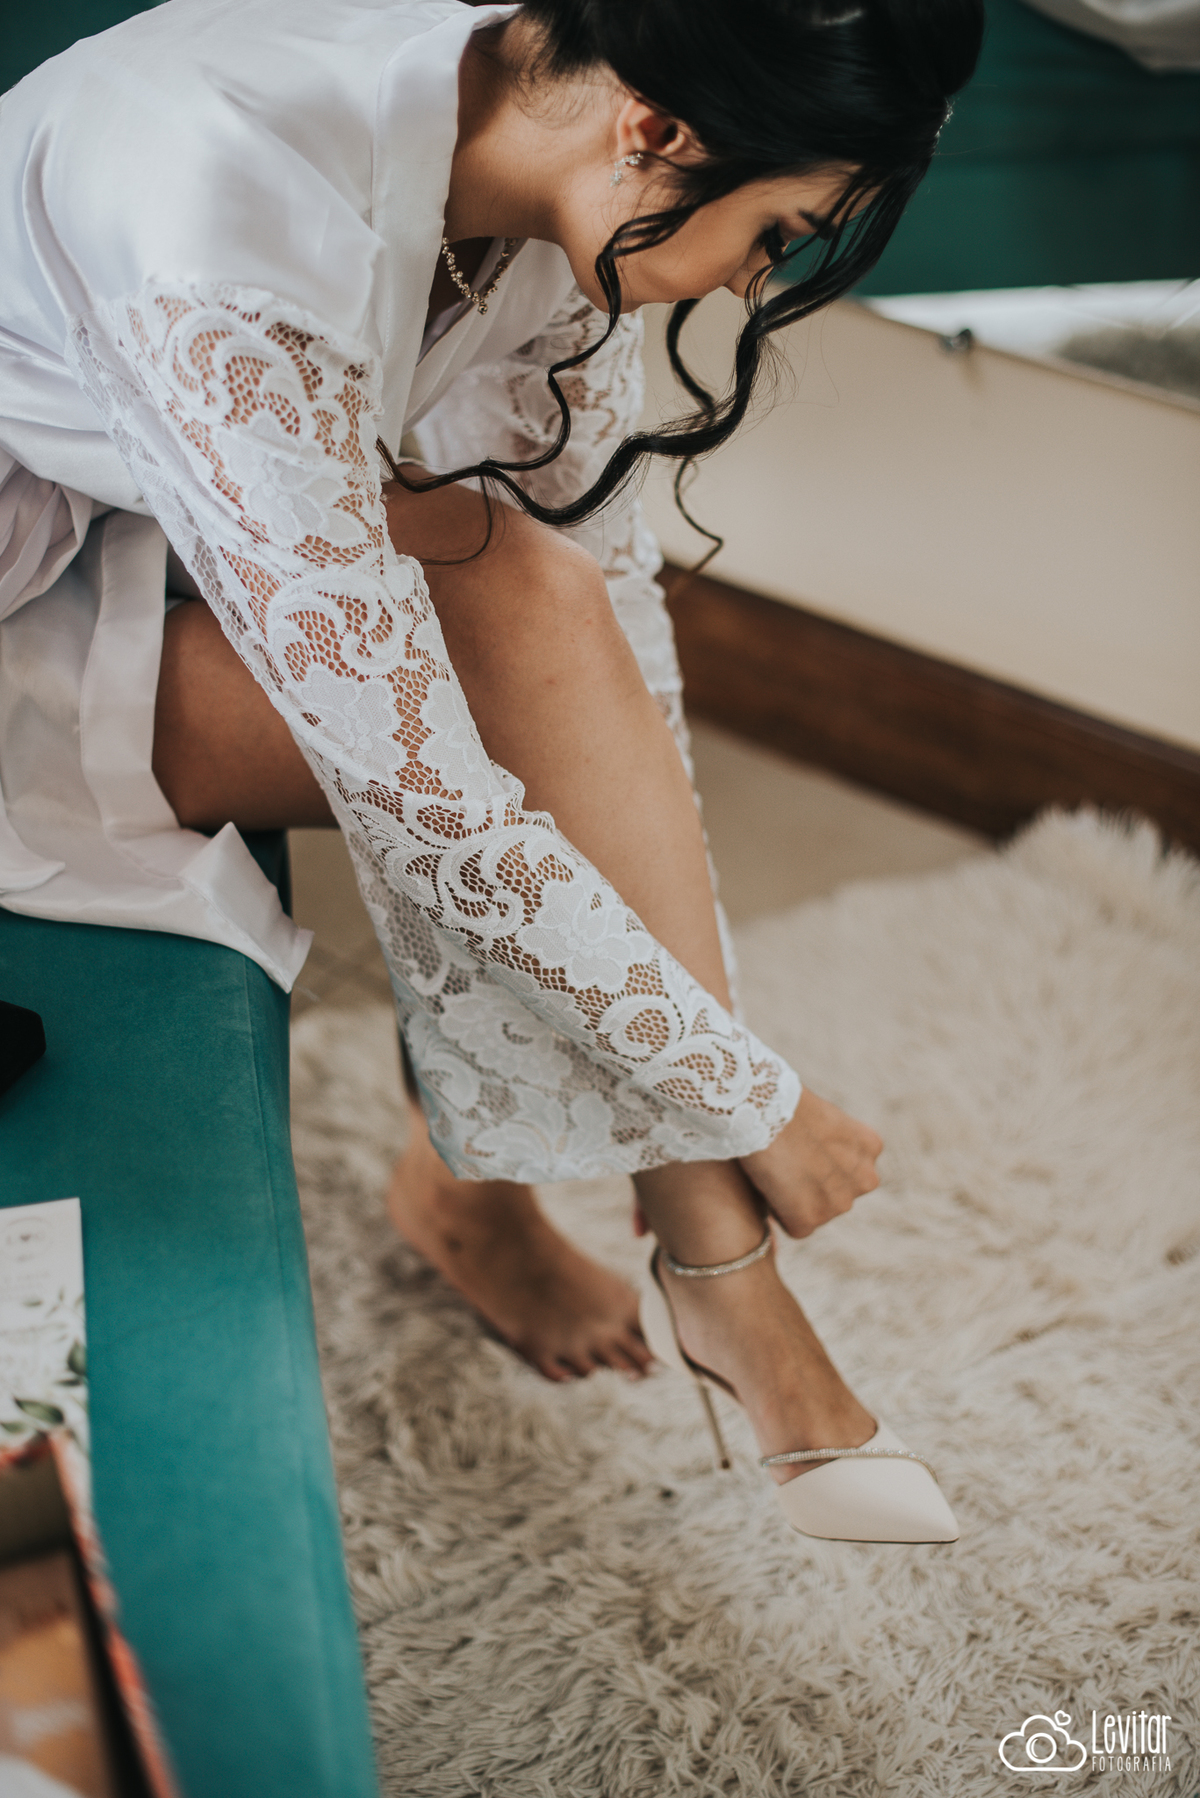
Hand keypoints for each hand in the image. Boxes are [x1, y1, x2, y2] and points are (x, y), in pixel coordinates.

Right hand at [740, 1088, 882, 1237]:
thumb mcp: (827, 1121)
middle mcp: (866, 1179)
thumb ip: (833, 1145)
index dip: (817, 1163)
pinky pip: (797, 1227)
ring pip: (817, 1212)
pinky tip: (771, 1187)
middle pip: (836, 1194)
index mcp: (871, 1147)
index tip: (799, 1150)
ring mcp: (841, 1202)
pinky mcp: (812, 1218)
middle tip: (785, 1164)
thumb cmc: (786, 1106)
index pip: (847, 1170)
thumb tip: (816, 1161)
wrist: (766, 1110)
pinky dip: (781, 1214)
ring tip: (778, 1173)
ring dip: (797, 1201)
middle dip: (813, 1186)